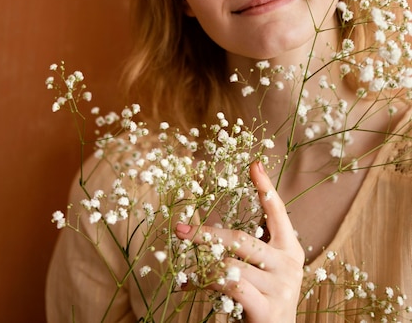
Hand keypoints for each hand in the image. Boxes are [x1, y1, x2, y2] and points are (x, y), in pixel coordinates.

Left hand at [175, 161, 303, 322]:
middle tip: (180, 230)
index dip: (265, 187)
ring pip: (230, 263)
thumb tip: (212, 225)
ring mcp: (282, 287)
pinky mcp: (268, 309)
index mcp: (290, 250)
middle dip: (207, 234)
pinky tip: (187, 285)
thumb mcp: (262, 271)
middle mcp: (290, 265)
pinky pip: (230, 285)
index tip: (253, 164)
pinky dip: (203, 282)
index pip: (277, 211)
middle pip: (241, 238)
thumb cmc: (265, 302)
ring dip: (201, 264)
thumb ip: (248, 247)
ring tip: (183, 267)